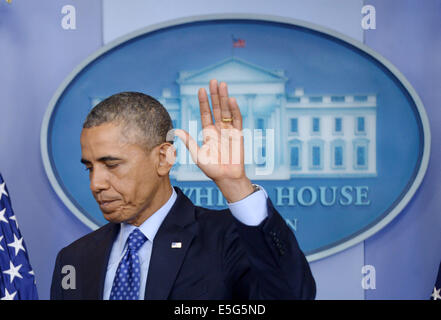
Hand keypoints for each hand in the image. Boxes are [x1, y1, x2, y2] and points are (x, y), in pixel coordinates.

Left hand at [174, 79, 253, 202]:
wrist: (226, 177)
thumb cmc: (211, 169)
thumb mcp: (197, 154)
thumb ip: (189, 142)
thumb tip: (176, 131)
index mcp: (208, 132)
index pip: (205, 113)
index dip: (204, 102)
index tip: (201, 89)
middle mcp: (218, 129)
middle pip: (216, 108)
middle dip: (215, 95)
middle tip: (213, 80)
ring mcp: (229, 130)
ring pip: (226, 110)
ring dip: (224, 98)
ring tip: (222, 84)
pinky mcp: (238, 134)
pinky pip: (237, 119)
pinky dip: (235, 110)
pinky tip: (231, 100)